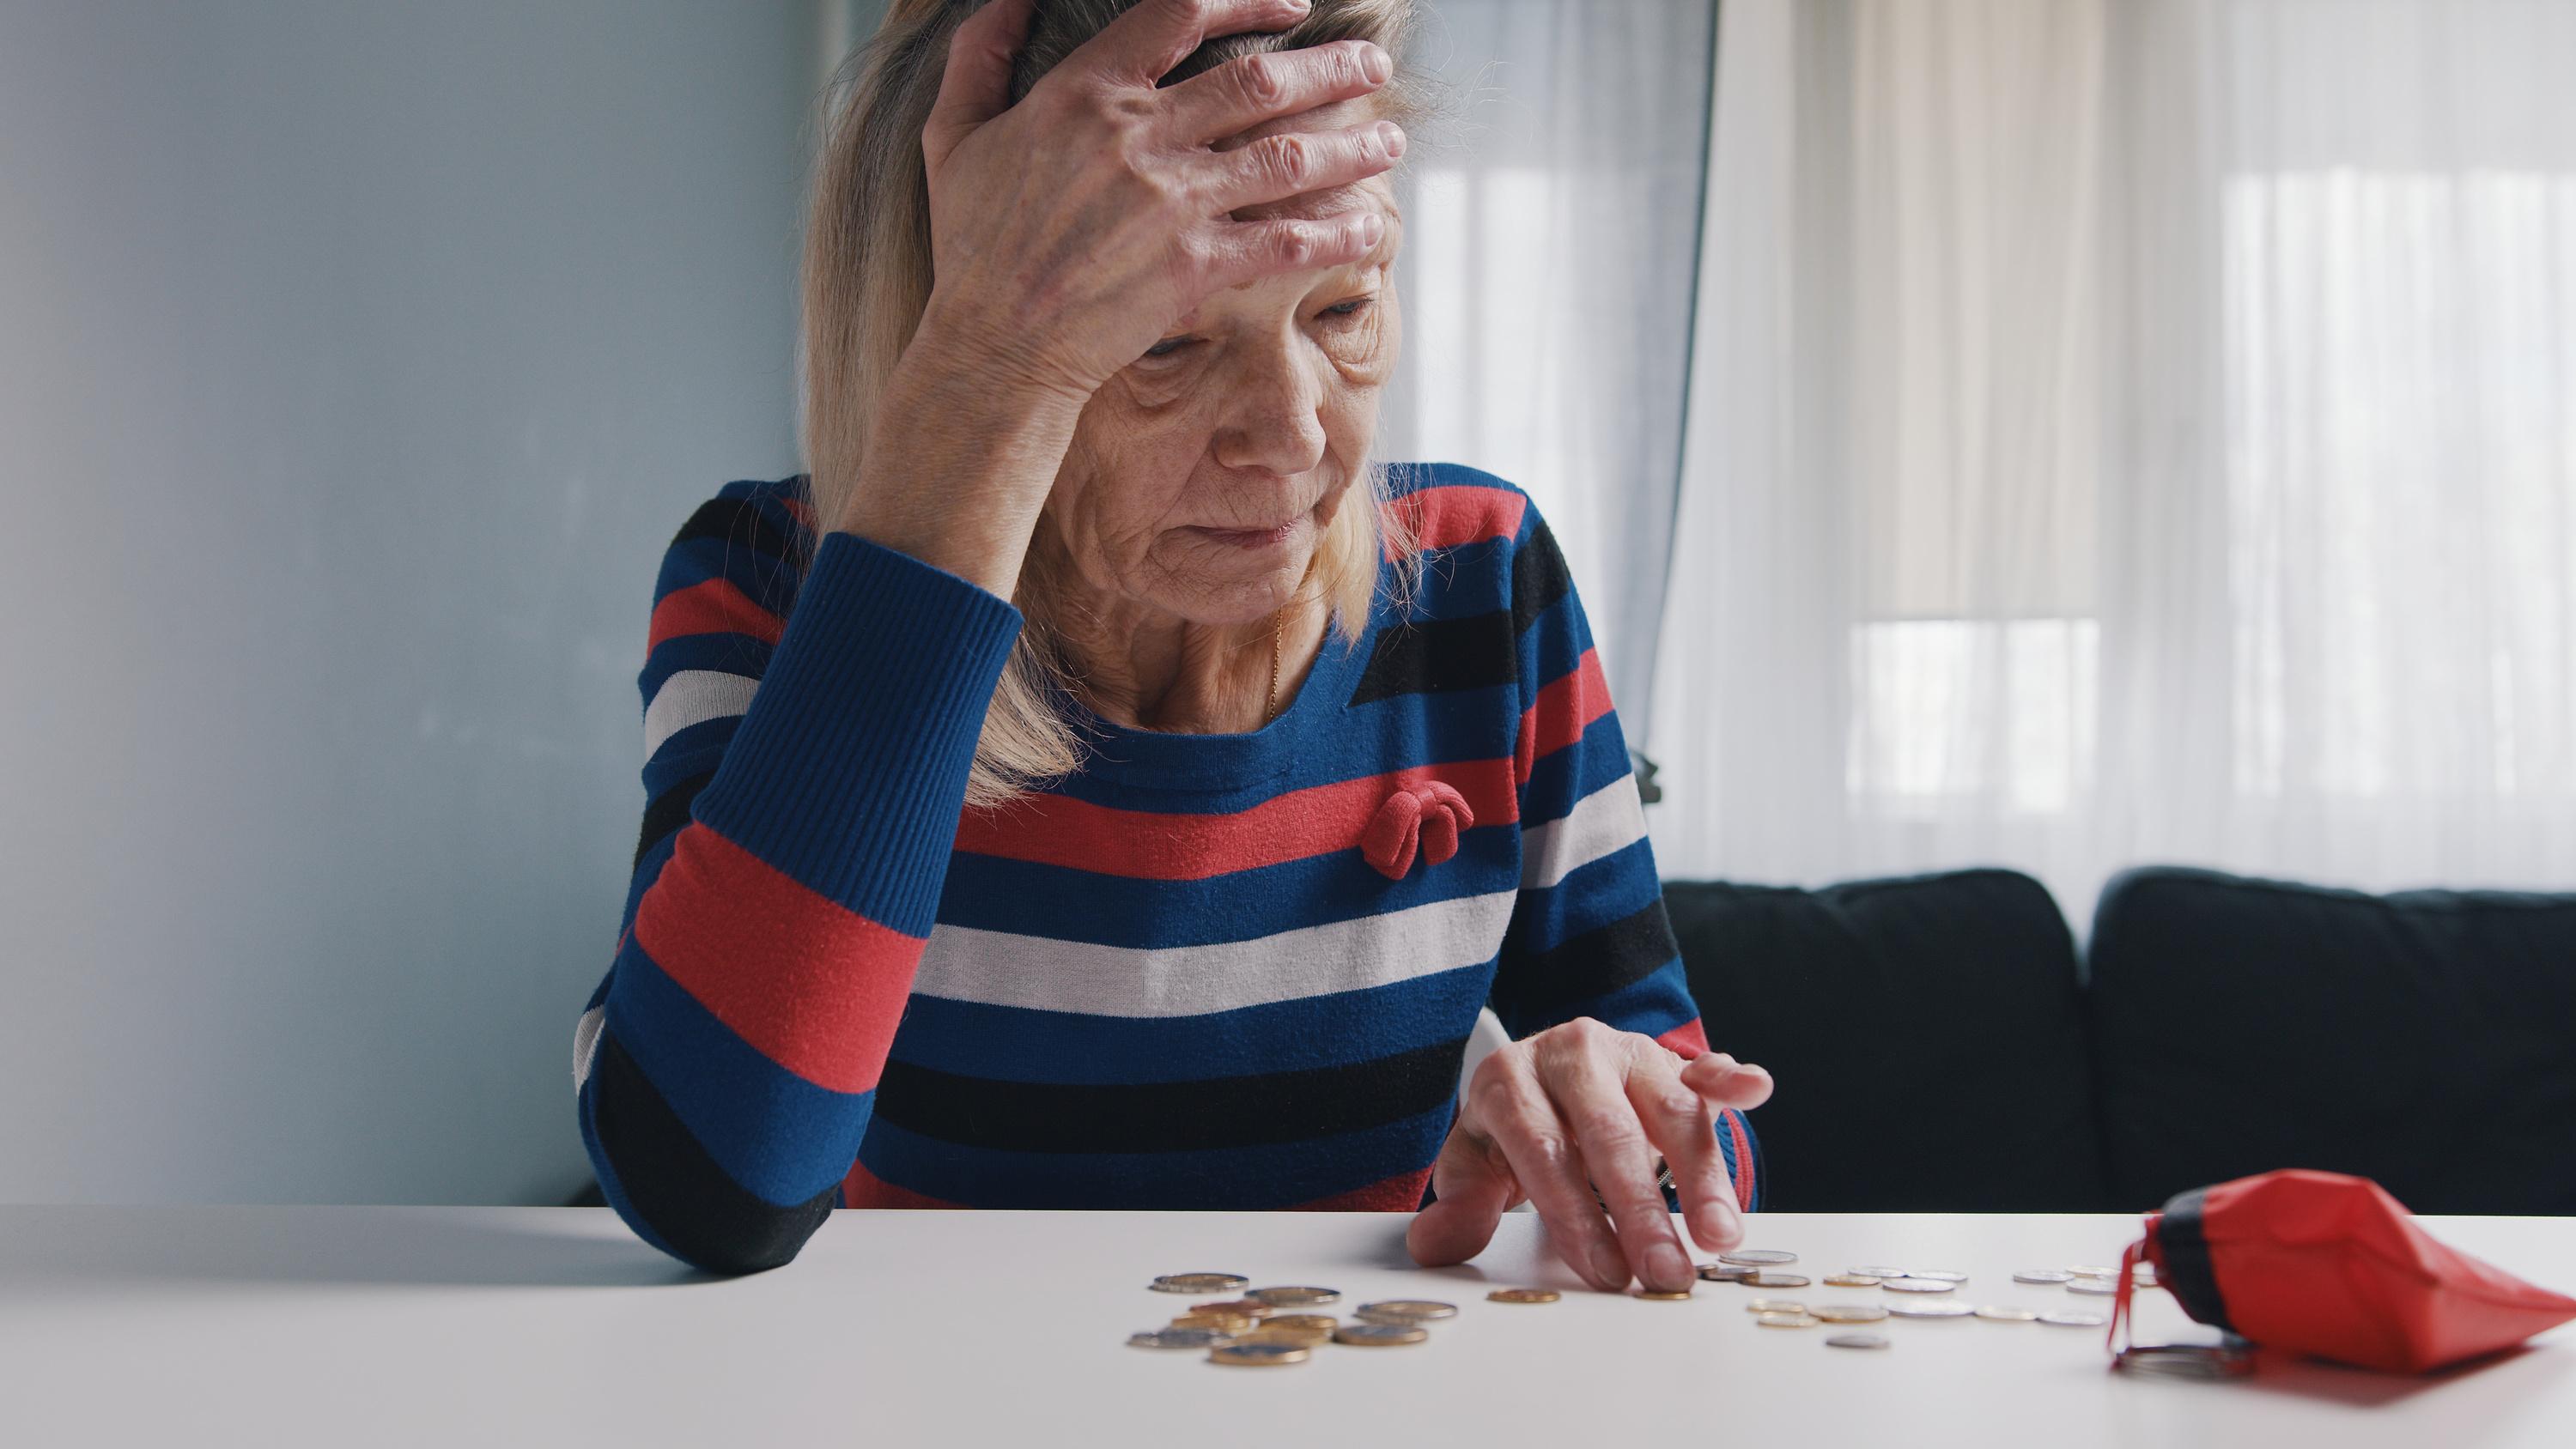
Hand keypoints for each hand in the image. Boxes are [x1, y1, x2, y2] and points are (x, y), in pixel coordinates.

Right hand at [914, 0, 1405, 405]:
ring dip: (1349, 144)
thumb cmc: (972, 245)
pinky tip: (1372, 225)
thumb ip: (981, 57)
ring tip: (1392, 138)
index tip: (1293, 2)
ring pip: (1284, 155)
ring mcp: (1171, 203)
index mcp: (1084, 92)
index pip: (1179, 12)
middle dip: (1328, 69)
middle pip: (1257, 80)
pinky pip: (1284, 239)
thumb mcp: (954, 135)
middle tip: (1373, 67)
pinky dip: (1336, 231)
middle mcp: (1138, 138)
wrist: (993, 345)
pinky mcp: (1194, 267)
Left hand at [1406, 1018, 1775, 1293]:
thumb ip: (1463, 1203)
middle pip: (1609, 1134)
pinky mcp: (1671, 1058)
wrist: (1544, 1073)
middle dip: (1641, 1211)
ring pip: (1667, 1111)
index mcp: (1510, 1080)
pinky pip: (1702, 1068)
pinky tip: (1752, 1089)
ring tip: (1720, 1238)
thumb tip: (1435, 1246)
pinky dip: (1728, 1078)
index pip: (1543, 1150)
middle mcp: (1569, 1055)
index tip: (1605, 1272)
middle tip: (1666, 1272)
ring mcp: (1625, 1052)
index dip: (1575, 1214)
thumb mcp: (1478, 1162)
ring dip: (1702, 1177)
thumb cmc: (1515, 1128)